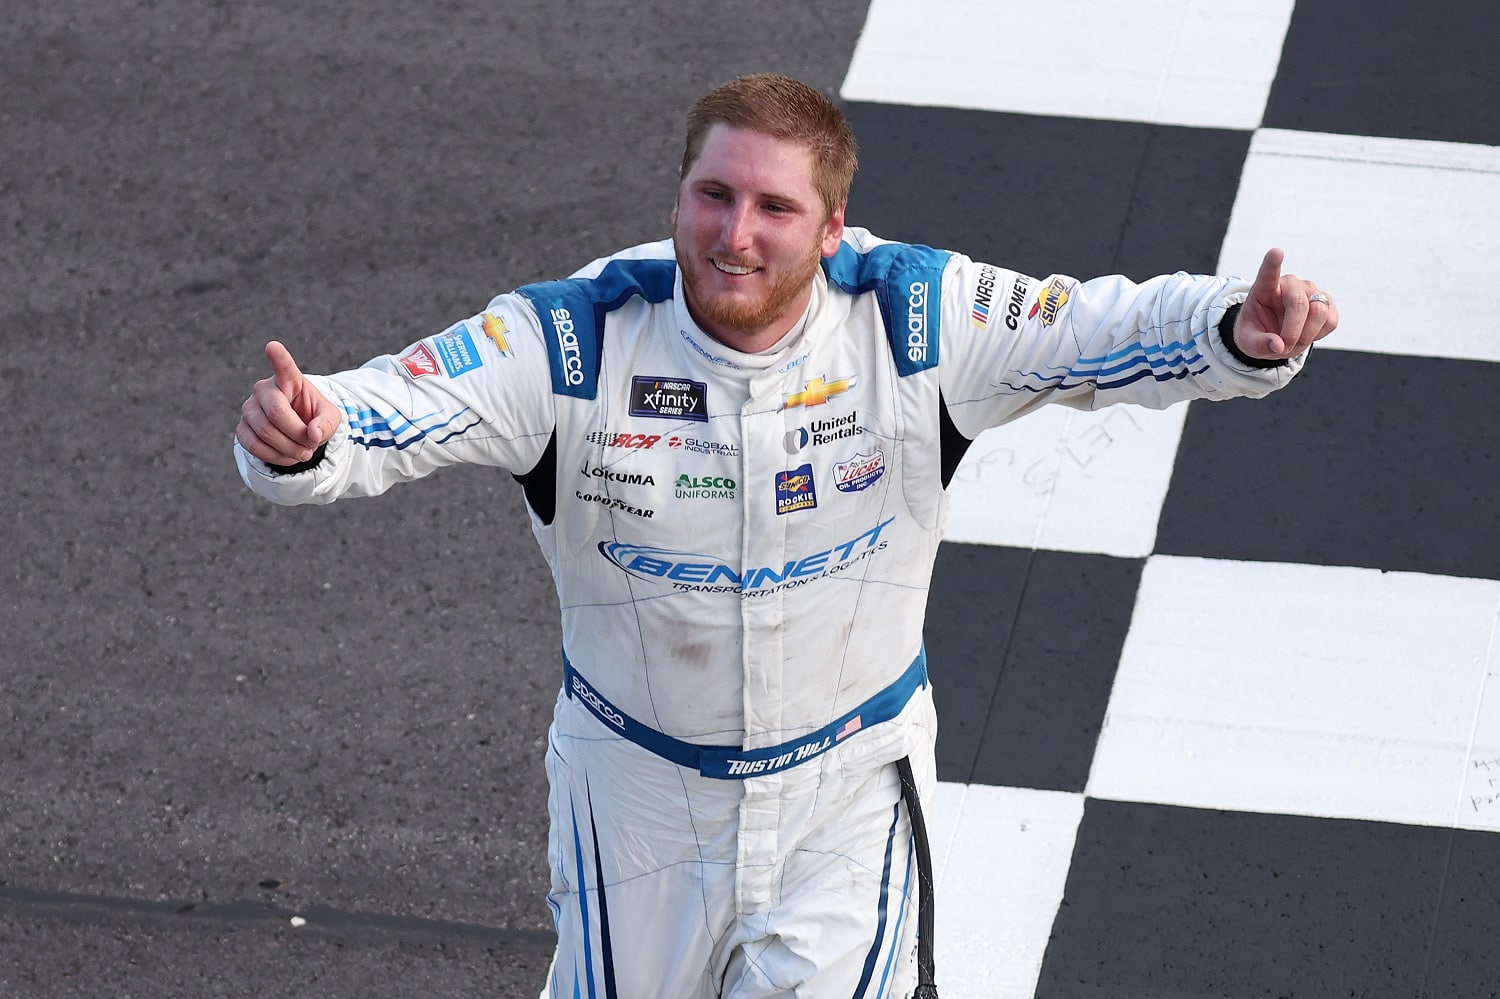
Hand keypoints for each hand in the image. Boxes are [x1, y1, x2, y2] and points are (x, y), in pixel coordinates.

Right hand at [235, 341, 340, 465]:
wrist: (298, 433)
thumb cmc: (314, 418)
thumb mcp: (330, 419)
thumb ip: (326, 423)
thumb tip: (312, 434)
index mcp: (289, 380)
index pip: (283, 366)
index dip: (278, 357)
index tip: (273, 346)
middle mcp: (264, 389)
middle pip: (276, 413)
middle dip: (298, 435)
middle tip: (311, 445)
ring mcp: (249, 408)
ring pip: (265, 432)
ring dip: (289, 449)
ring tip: (303, 452)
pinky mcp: (241, 428)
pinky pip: (254, 446)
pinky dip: (275, 457)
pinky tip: (287, 456)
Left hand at [1233, 248, 1338, 360]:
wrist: (1273, 335)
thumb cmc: (1257, 333)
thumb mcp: (1248, 342)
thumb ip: (1259, 344)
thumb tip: (1278, 346)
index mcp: (1264, 288)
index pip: (1268, 273)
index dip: (1273, 263)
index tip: (1276, 252)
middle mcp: (1289, 284)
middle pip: (1299, 303)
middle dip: (1293, 331)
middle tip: (1282, 347)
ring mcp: (1310, 290)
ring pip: (1319, 311)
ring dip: (1307, 334)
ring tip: (1292, 341)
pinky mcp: (1326, 302)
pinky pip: (1331, 320)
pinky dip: (1318, 334)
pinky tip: (1305, 333)